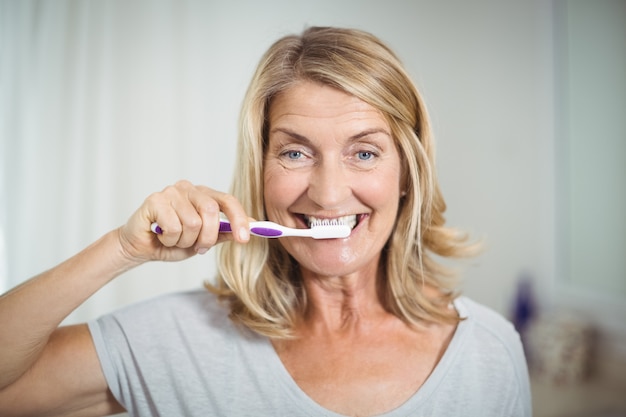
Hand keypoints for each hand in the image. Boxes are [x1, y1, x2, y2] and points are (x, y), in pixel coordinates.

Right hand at [117, 180, 250, 262]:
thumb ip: (224, 232)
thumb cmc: (171, 241)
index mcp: (203, 195)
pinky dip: (169, 239)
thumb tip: (252, 229)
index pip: (227, 201)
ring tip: (173, 239)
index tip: (245, 239)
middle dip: (207, 237)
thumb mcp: (203, 240)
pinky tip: (160, 236)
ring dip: (184, 241)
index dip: (239, 219)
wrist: (140, 248)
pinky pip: (173, 226)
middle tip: (197, 248)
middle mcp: (189, 189)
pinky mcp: (155, 200)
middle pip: (211, 211)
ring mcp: (171, 192)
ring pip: (192, 223)